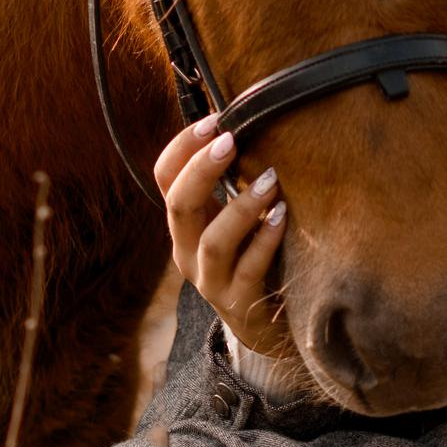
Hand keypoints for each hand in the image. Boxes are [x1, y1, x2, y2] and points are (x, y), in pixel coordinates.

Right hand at [156, 116, 290, 360]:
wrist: (264, 325)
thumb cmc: (252, 258)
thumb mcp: (233, 219)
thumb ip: (231, 184)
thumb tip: (249, 124)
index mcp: (183, 225)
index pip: (164, 178)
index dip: (182, 147)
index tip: (213, 120)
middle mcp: (187, 252)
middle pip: (179, 206)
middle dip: (202, 171)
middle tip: (230, 140)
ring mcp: (210, 281)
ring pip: (213, 241)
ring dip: (241, 206)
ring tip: (270, 180)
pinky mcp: (239, 303)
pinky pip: (249, 268)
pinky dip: (266, 238)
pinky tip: (283, 215)